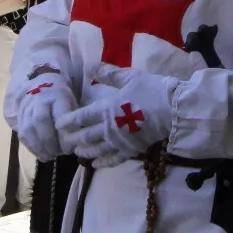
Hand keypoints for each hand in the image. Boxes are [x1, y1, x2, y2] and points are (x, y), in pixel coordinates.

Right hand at [15, 68, 77, 160]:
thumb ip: (75, 120)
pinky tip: (42, 155)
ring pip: (29, 129)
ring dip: (40, 147)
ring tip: (51, 157)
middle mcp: (39, 100)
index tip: (70, 147)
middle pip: (41, 120)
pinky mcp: (19, 118)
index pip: (59, 114)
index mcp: (57, 95)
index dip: (63, 133)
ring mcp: (27, 109)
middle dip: (51, 141)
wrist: (41, 86)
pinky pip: (23, 135)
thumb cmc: (62, 100)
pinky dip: (32, 148)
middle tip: (61, 153)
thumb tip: (78, 140)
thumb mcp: (73, 104)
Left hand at [57, 65, 175, 166]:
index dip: (69, 121)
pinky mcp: (131, 150)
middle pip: (86, 135)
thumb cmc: (151, 90)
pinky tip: (95, 164)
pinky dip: (102, 163)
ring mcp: (120, 142)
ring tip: (77, 151)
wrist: (174, 109)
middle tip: (64, 140)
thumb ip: (108, 74)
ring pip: (96, 149)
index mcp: (107, 109)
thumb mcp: (129, 77)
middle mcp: (109, 128)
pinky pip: (113, 160)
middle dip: (73, 138)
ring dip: (85, 151)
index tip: (59, 124)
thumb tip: (89, 67)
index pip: (82, 117)